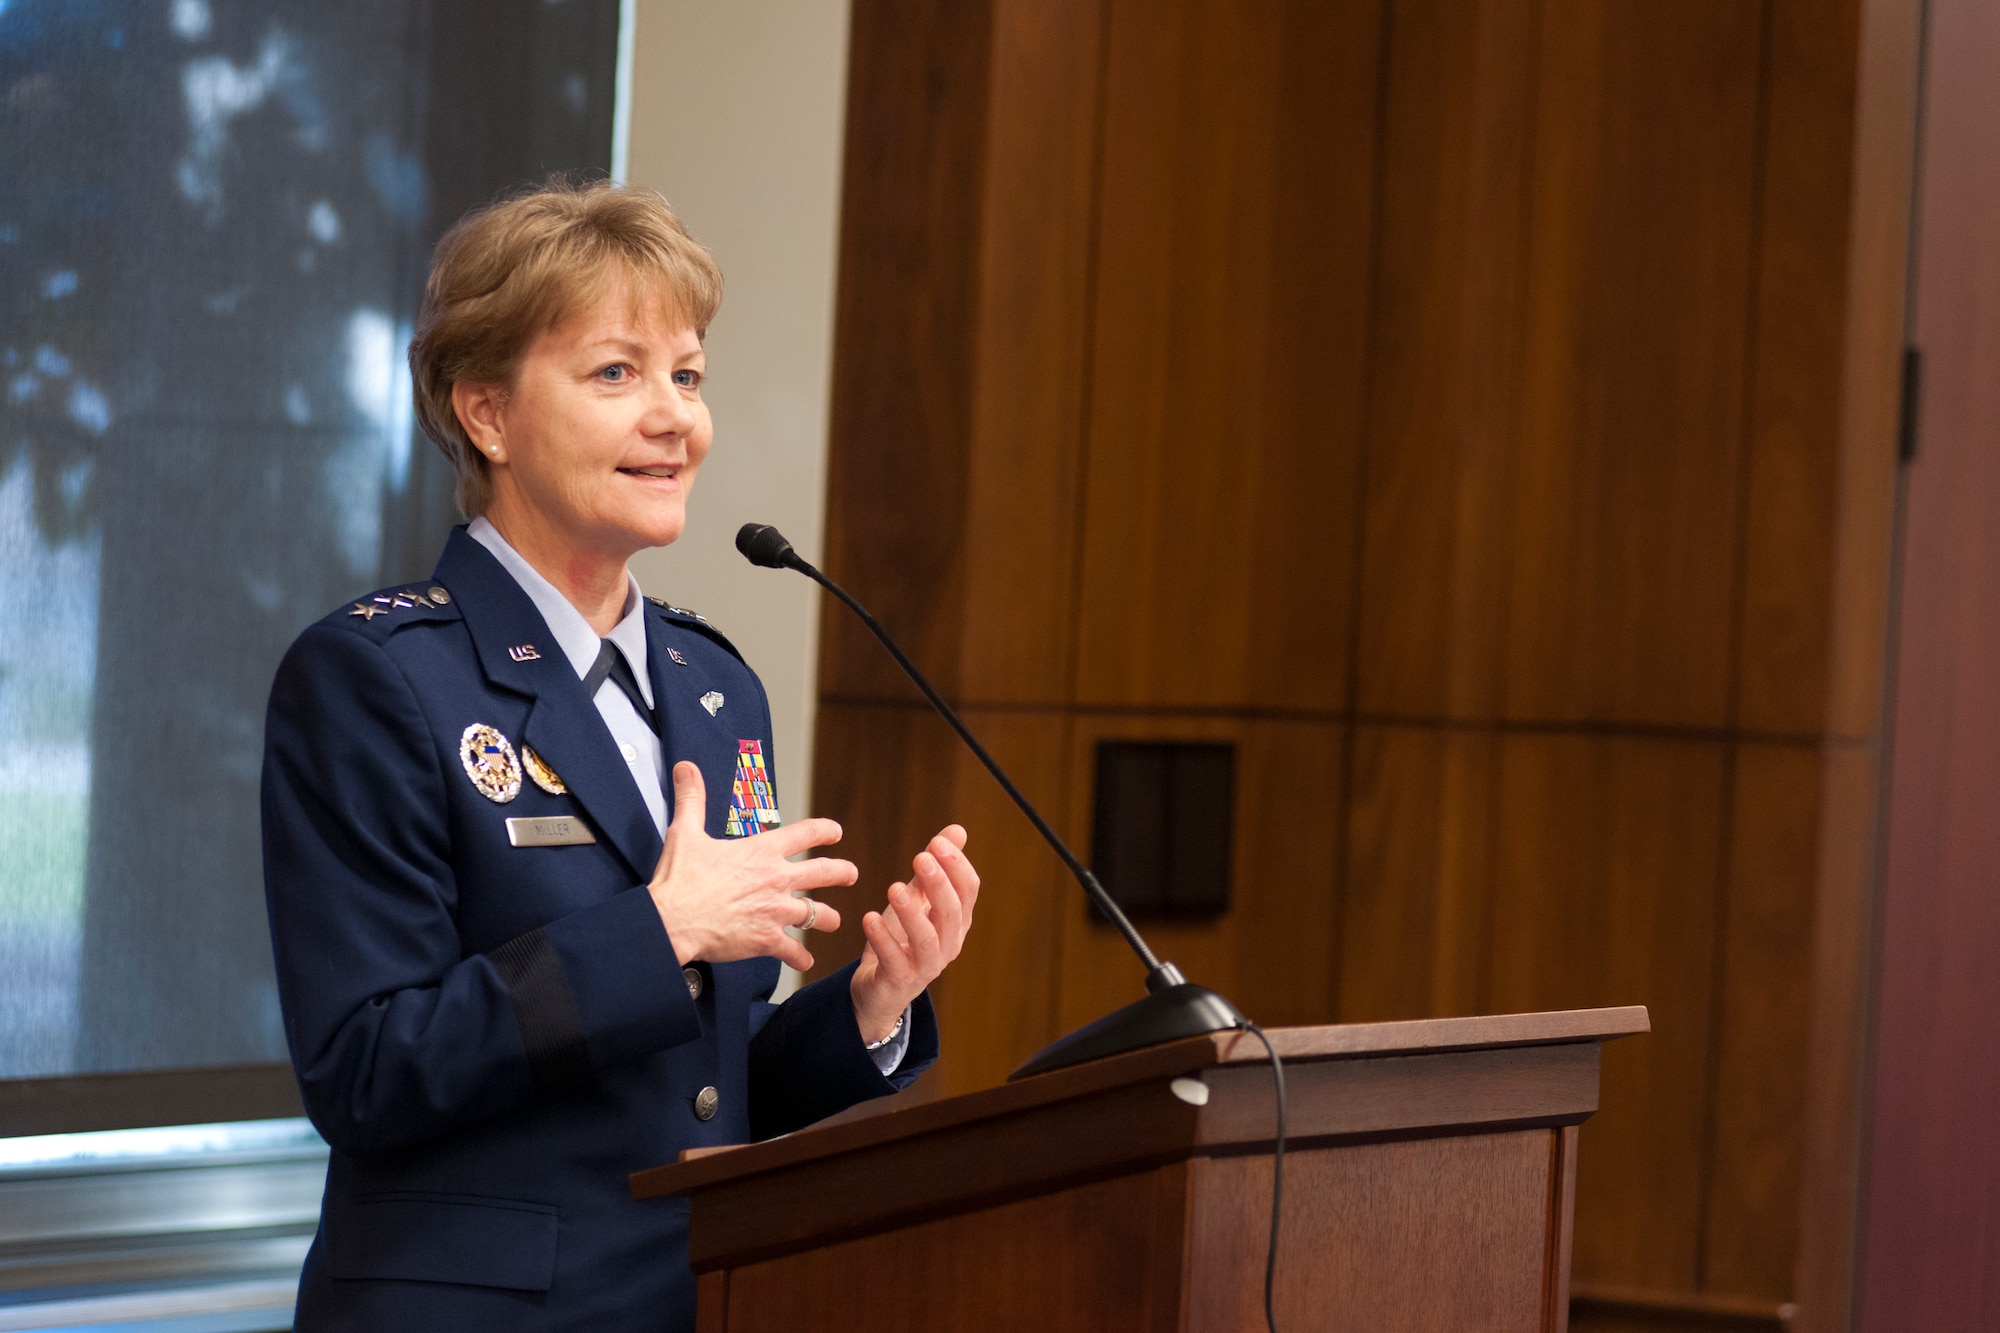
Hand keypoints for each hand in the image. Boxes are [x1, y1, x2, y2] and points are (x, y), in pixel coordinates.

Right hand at [648, 762, 853, 971]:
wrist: (673, 920)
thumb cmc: (680, 878)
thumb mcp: (686, 832)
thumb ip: (692, 799)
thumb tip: (686, 769)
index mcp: (762, 851)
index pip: (804, 834)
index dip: (824, 831)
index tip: (835, 832)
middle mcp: (776, 879)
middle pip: (824, 873)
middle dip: (842, 873)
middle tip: (852, 874)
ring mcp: (775, 911)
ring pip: (818, 915)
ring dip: (827, 918)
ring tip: (833, 921)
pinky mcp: (767, 940)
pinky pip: (794, 951)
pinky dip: (800, 957)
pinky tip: (804, 960)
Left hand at [850, 825, 978, 1044]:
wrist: (879, 987)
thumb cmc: (902, 938)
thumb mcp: (918, 898)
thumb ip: (935, 867)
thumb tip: (957, 830)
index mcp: (956, 921)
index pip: (968, 891)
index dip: (956, 866)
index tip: (937, 841)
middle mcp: (948, 944)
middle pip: (952, 913)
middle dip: (939, 884)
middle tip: (921, 856)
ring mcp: (926, 966)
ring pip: (928, 940)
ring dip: (912, 913)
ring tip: (894, 887)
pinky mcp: (900, 981)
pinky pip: (895, 960)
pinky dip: (883, 939)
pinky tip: (869, 919)